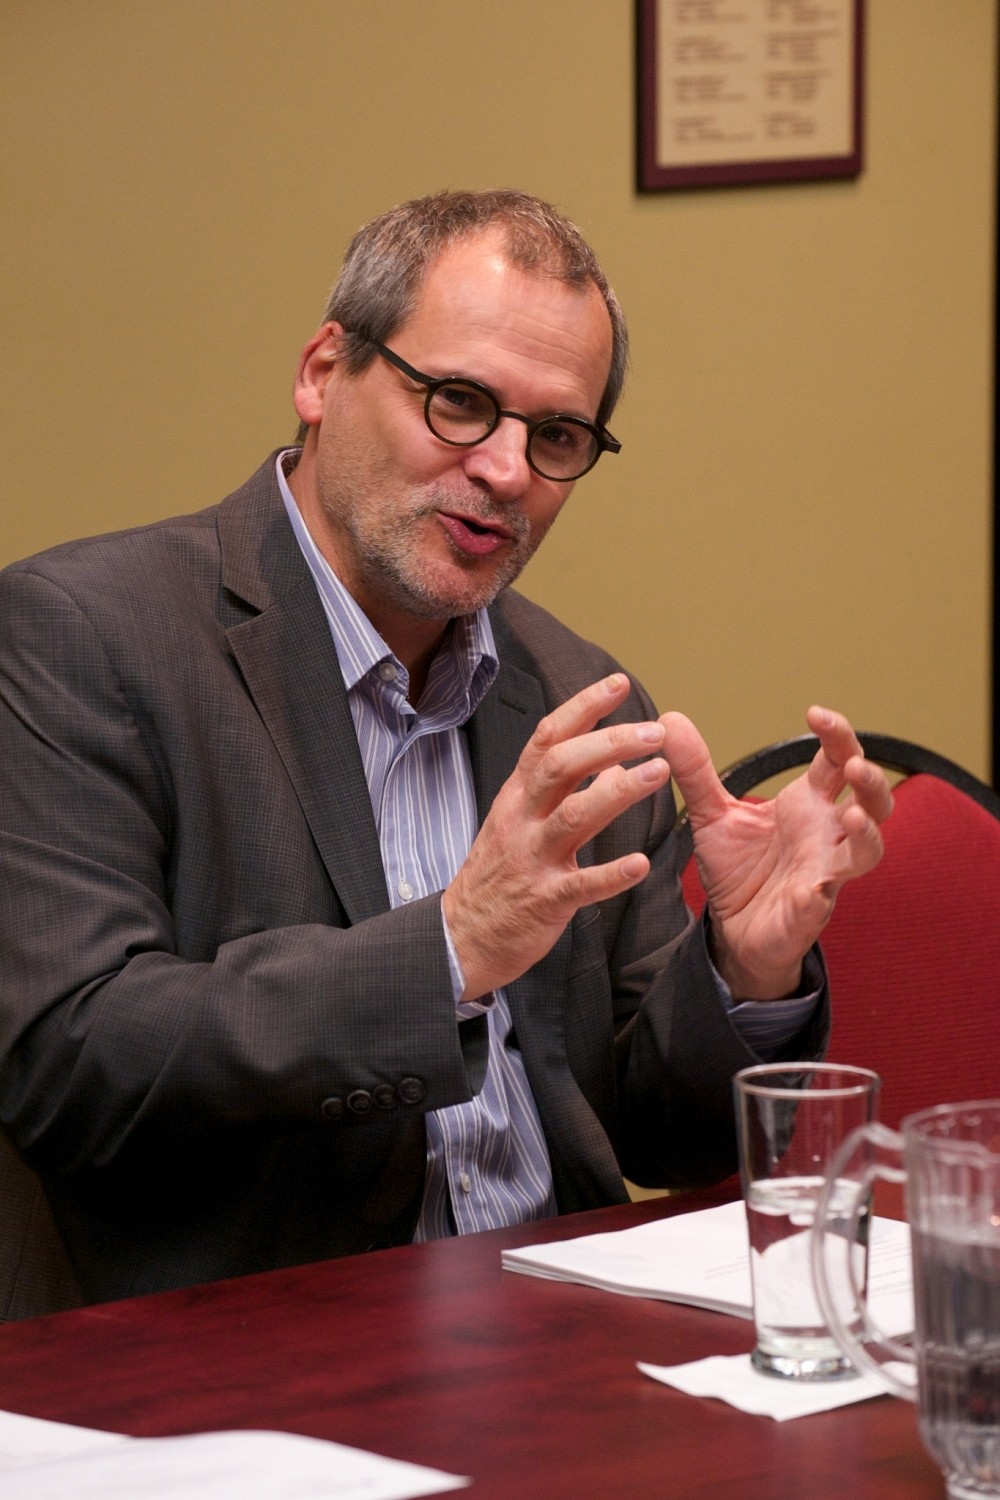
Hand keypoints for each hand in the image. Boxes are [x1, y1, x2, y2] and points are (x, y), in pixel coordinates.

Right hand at [443, 674, 669, 1000]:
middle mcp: (522, 818)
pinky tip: (641, 864)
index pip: (549, 737)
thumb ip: (562, 788)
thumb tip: (614, 761)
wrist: (463, 935)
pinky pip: (581, 885)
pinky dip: (612, 874)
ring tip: (659, 773)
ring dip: (619, 791)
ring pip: (573, 815)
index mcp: (518, 794)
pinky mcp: (545, 900)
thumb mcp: (520, 819)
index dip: (583, 707)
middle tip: (654, 731)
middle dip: (609, 742)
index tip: (618, 684)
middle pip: (561, 766)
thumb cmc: (499, 873)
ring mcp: (532, 858)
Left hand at [662, 706, 892, 1000]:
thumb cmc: (736, 868)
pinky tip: (811, 889)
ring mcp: (825, 872)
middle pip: (873, 800)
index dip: (837, 734)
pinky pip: (822, 902)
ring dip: (867, 832)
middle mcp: (827, 833)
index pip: (839, 759)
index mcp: (809, 803)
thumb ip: (695, 771)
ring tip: (851, 815)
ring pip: (868, 850)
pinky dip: (818, 895)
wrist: (731, 928)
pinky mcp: (809, 911)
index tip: (815, 713)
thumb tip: (671, 719)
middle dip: (870, 780)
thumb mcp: (712, 814)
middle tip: (853, 764)